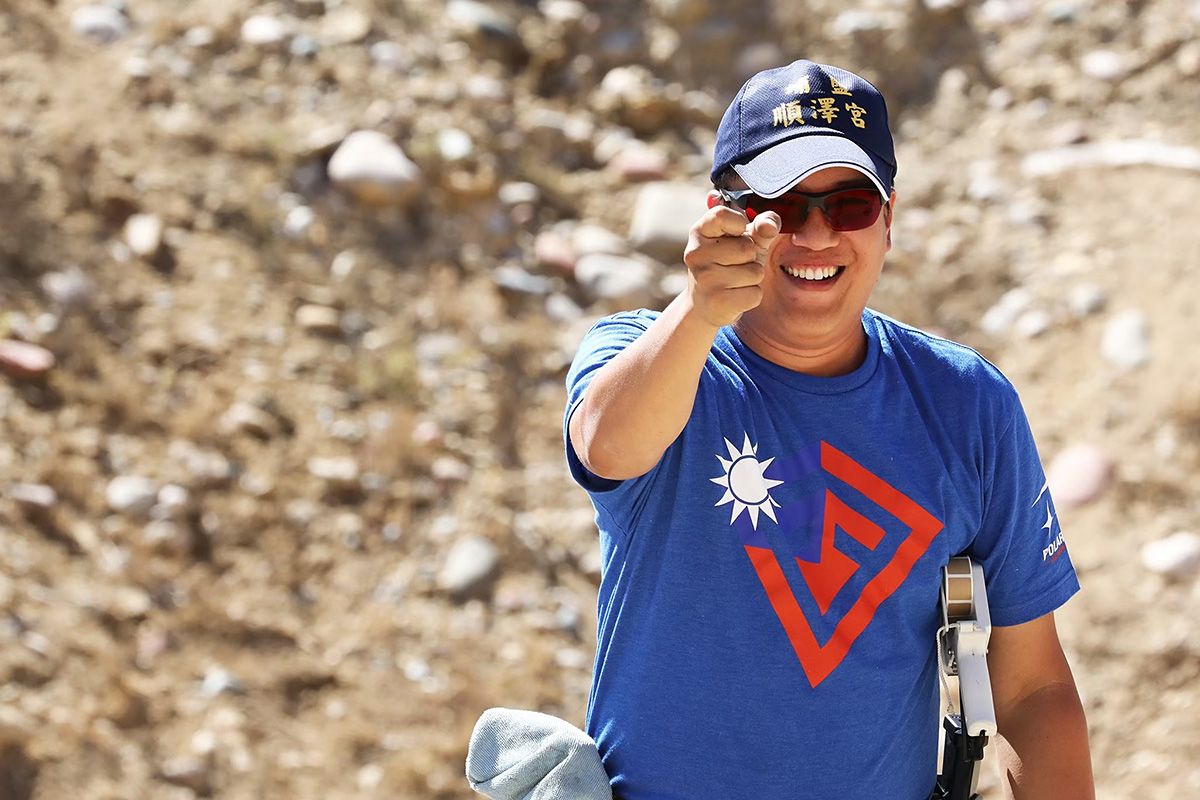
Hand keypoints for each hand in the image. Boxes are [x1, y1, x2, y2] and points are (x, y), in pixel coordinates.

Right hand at [682, 192, 779, 328]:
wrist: (706, 305)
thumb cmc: (727, 266)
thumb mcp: (744, 241)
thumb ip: (761, 227)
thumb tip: (771, 225)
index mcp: (699, 232)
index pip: (721, 215)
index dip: (739, 223)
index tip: (739, 233)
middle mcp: (696, 253)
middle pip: (747, 248)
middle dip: (751, 258)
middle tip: (735, 264)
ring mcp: (704, 278)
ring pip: (754, 272)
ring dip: (753, 278)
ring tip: (736, 281)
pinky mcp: (716, 301)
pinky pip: (755, 293)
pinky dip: (752, 295)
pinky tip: (736, 296)